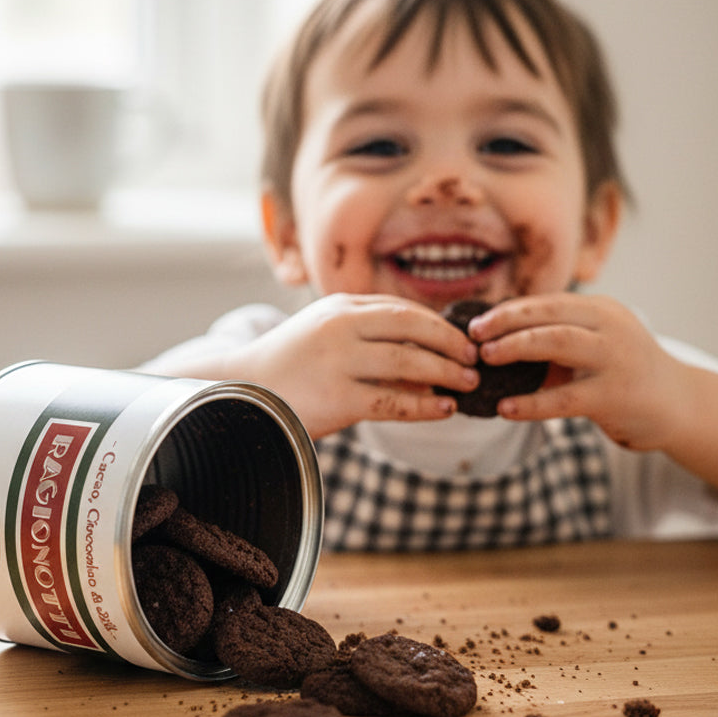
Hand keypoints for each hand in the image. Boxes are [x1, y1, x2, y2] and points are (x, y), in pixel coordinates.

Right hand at [224, 293, 480, 438]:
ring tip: (467, 384)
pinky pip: (393, 401)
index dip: (439, 324)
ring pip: (407, 363)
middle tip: (474, 359)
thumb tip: (425, 351)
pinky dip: (424, 405)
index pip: (401, 309)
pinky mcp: (337, 398)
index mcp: (340, 307)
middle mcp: (340, 327)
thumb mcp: (325, 332)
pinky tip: (444, 410)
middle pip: (411, 328)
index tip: (463, 338)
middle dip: (449, 343)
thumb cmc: (292, 364)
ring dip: (444, 373)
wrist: (243, 391)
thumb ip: (367, 332)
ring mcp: (338, 361)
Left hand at [468, 293, 687, 450]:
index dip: (510, 310)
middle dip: (507, 321)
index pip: (548, 302)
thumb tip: (496, 338)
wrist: (680, 405)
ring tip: (485, 358)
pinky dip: (531, 403)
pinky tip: (505, 408)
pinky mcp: (614, 396)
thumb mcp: (596, 343)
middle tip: (474, 335)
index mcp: (601, 310)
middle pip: (550, 314)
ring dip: (515, 347)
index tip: (477, 322)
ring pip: (557, 343)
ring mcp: (614, 360)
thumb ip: (557, 337)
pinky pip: (564, 398)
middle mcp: (610, 327)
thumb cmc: (623, 372)